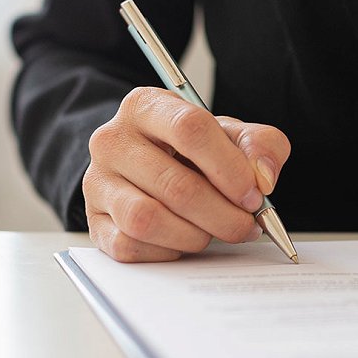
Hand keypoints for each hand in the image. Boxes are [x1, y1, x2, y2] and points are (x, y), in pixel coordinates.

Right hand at [83, 87, 290, 261]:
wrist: (154, 170)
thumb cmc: (195, 153)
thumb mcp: (234, 137)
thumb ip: (261, 147)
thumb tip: (262, 178)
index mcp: (147, 106)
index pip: (190, 129)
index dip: (230, 169)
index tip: (254, 195)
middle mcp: (113, 140)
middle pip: (175, 185)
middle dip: (223, 215)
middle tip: (246, 226)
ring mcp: (98, 183)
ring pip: (147, 219)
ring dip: (194, 236)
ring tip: (213, 232)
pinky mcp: (94, 222)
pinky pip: (130, 246)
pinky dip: (167, 251)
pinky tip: (183, 240)